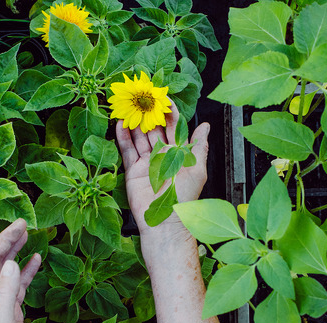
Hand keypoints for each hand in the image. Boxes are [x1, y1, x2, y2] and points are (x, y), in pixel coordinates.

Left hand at [0, 218, 40, 322]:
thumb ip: (7, 294)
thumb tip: (13, 264)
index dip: (3, 242)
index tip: (18, 226)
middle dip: (9, 242)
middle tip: (23, 224)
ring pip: (8, 273)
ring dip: (17, 254)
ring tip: (29, 236)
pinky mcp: (11, 315)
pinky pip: (19, 287)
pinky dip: (27, 273)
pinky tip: (35, 262)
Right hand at [115, 100, 209, 235]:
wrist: (166, 221)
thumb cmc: (185, 197)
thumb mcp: (198, 169)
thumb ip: (199, 146)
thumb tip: (205, 125)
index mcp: (179, 153)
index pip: (173, 127)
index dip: (169, 113)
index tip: (165, 98)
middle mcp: (162, 155)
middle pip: (155, 129)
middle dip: (150, 113)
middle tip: (145, 98)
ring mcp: (146, 162)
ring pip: (140, 137)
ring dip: (135, 121)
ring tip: (130, 106)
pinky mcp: (132, 170)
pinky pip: (127, 150)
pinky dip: (123, 136)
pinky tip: (120, 123)